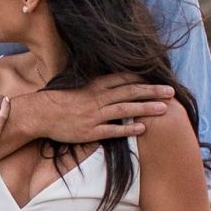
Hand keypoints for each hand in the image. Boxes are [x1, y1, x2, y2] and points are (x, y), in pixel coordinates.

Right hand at [7, 74, 177, 146]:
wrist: (39, 114)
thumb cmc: (57, 100)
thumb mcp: (78, 86)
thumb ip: (96, 85)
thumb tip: (112, 83)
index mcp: (95, 85)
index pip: (123, 79)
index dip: (142, 79)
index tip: (158, 78)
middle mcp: (97, 98)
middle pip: (129, 92)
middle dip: (152, 91)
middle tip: (171, 91)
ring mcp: (94, 115)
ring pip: (125, 110)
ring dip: (146, 108)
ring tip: (164, 108)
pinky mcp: (89, 131)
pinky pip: (112, 130)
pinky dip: (127, 129)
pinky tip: (142, 128)